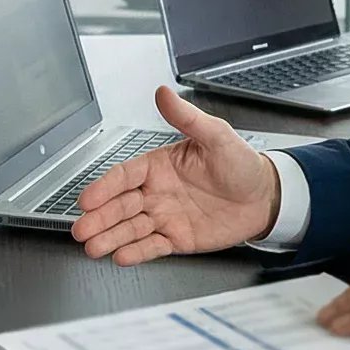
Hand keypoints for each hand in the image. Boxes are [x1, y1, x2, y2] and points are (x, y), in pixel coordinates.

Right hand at [71, 86, 281, 264]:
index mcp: (159, 165)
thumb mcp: (217, 135)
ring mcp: (165, 216)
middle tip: (82, 228)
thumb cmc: (241, 164)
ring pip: (131, 228)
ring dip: (111, 237)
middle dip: (100, 217)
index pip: (124, 175)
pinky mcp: (177, 238)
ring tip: (94, 247)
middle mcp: (157, 191)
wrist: (266, 197)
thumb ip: (188, 117)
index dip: (105, 187)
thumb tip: (164, 93)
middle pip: (120, 205)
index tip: (88, 198)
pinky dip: (136, 252)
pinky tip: (121, 255)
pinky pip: (152, 246)